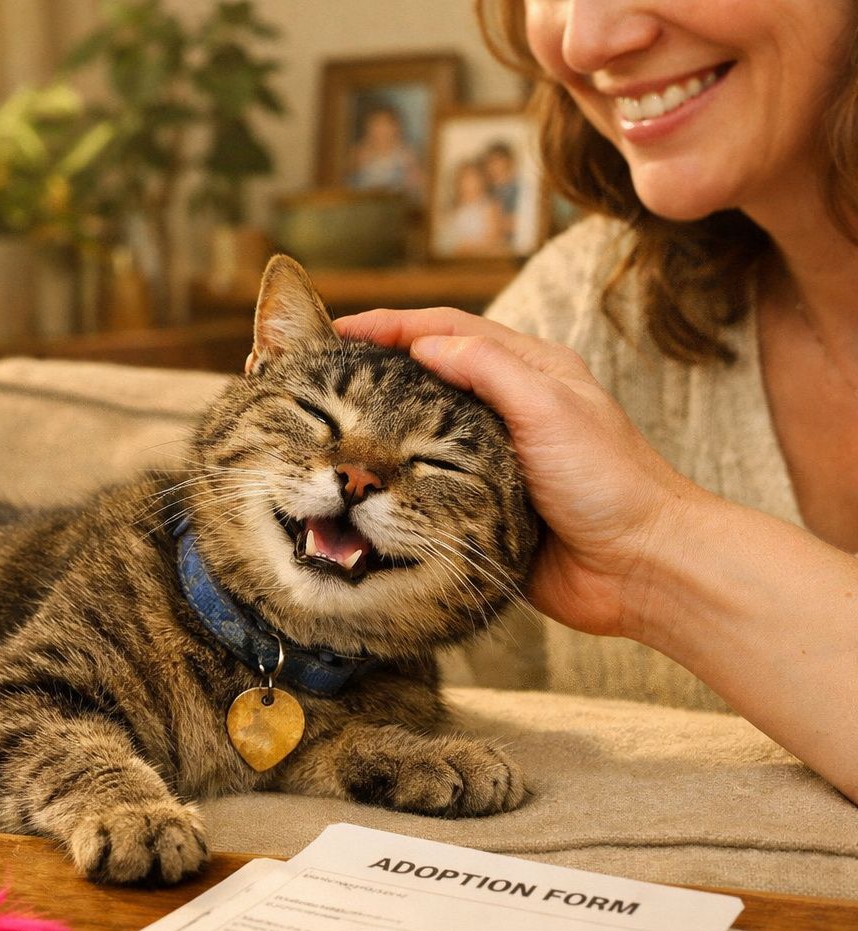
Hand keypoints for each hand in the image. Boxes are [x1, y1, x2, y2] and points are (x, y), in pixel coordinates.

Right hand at [333, 307, 713, 636]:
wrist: (641, 569)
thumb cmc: (610, 482)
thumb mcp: (549, 410)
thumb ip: (489, 371)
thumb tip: (425, 344)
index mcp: (532, 372)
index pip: (450, 330)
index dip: (394, 324)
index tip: (342, 329)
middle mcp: (510, 410)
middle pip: (432, 374)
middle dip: (379, 367)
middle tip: (324, 371)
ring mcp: (495, 460)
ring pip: (426, 431)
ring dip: (383, 423)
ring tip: (330, 423)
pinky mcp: (485, 508)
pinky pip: (432, 486)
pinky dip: (397, 478)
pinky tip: (365, 482)